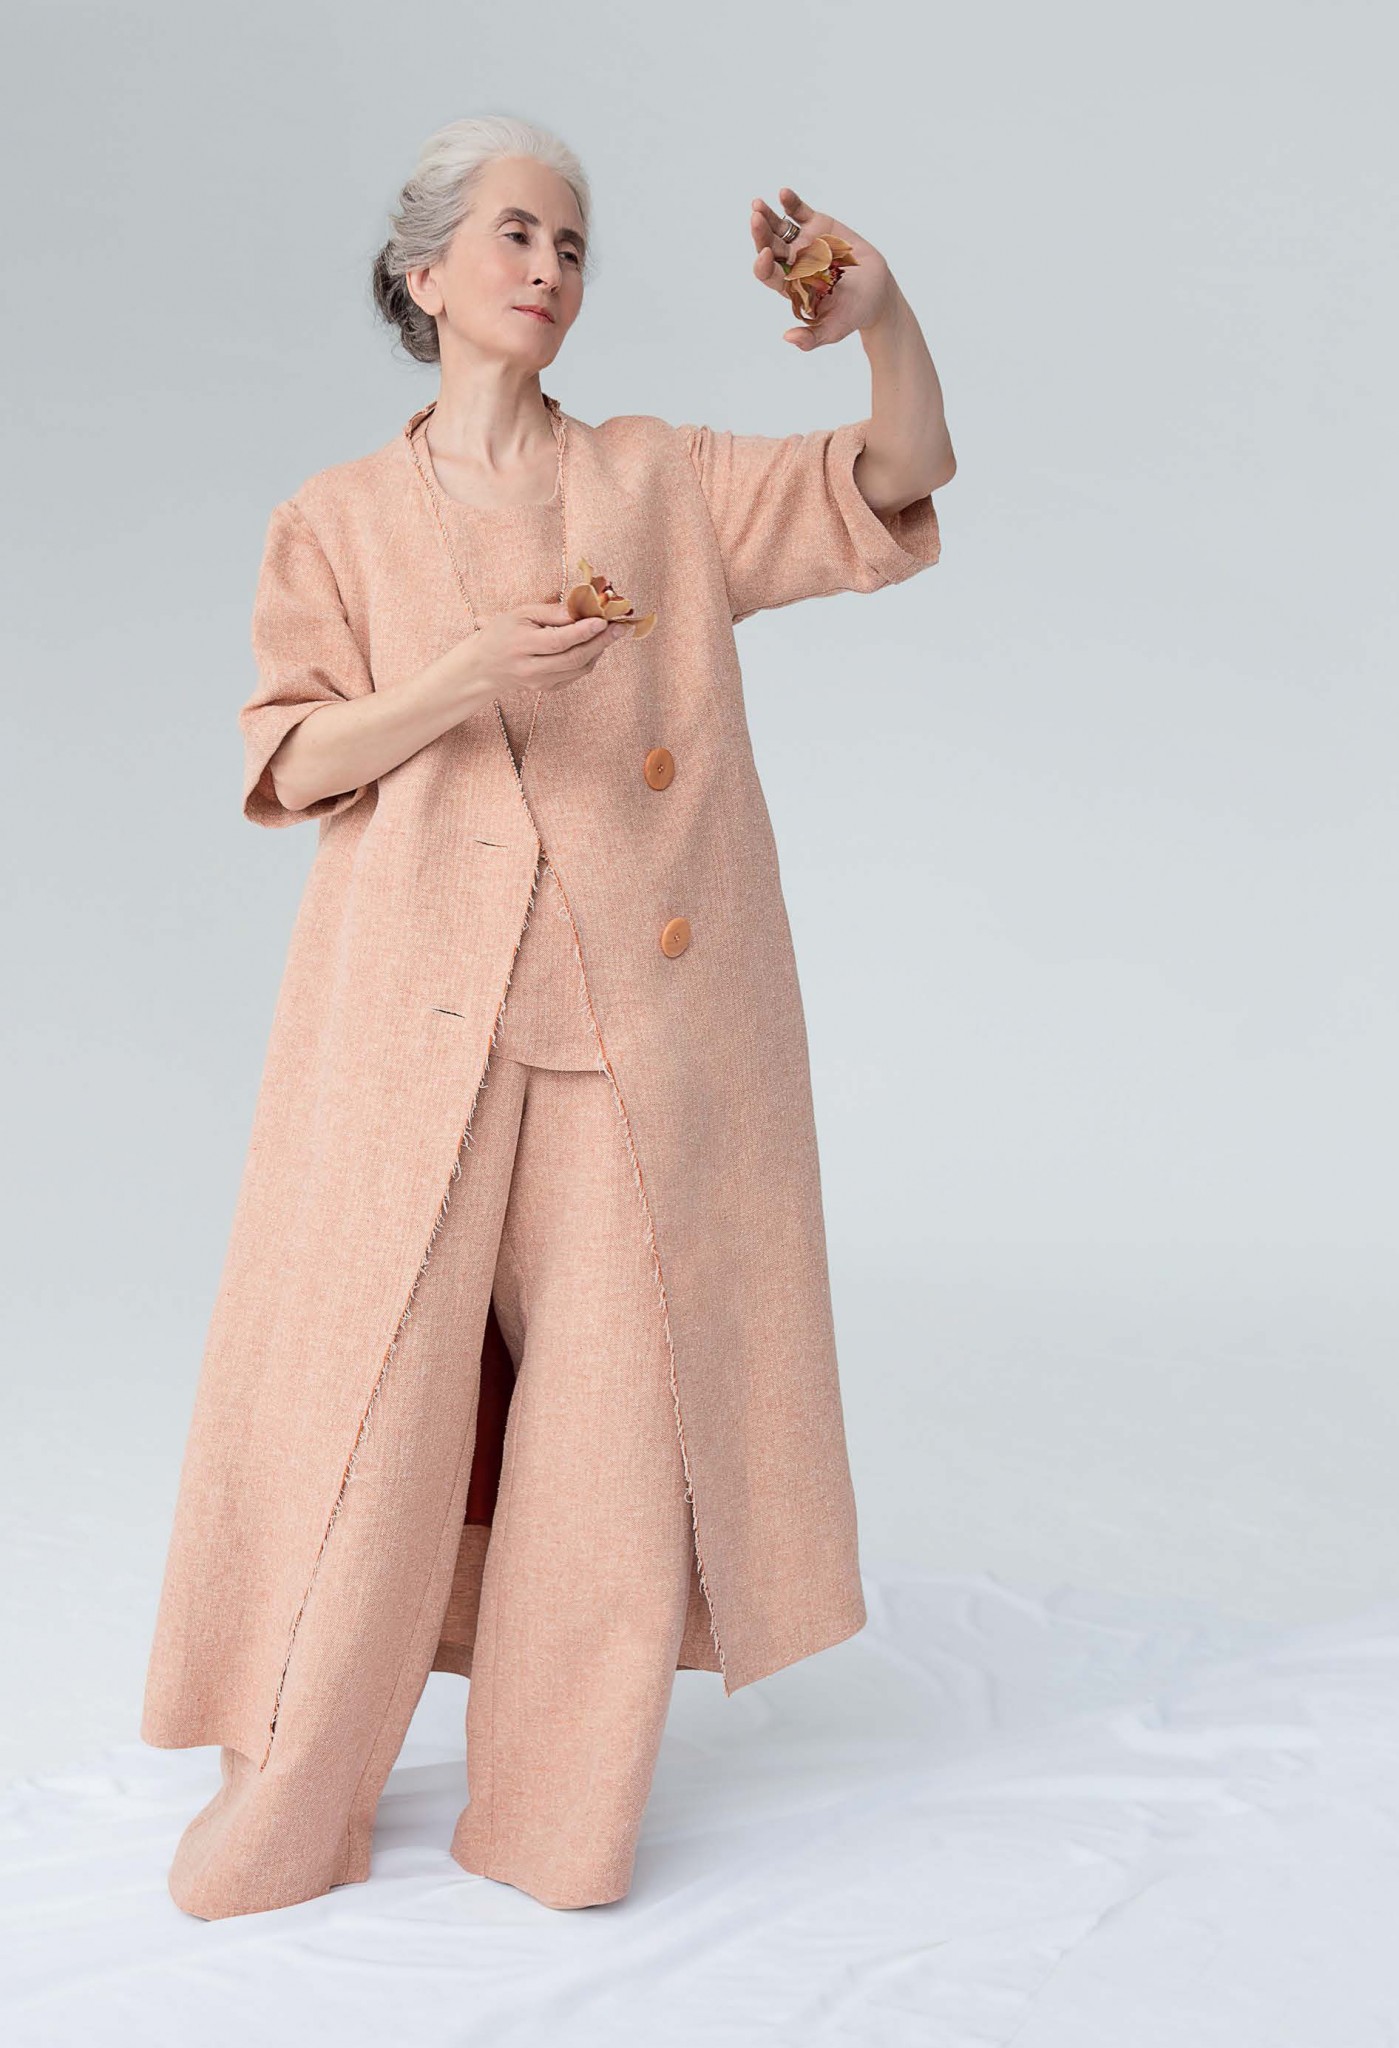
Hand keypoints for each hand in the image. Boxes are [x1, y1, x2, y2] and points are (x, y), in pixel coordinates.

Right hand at [461, 602, 630, 709]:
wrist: (485, 666)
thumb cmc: (503, 632)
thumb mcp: (521, 613)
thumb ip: (551, 612)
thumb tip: (581, 608)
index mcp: (521, 646)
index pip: (558, 641)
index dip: (583, 631)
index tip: (603, 620)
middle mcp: (531, 669)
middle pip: (573, 659)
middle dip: (600, 642)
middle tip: (619, 627)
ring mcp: (540, 683)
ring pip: (578, 669)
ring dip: (598, 651)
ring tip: (611, 633)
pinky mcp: (547, 690)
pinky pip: (575, 675)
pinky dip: (589, 659)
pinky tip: (595, 645)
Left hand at [750, 187, 894, 348]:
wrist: (877, 292)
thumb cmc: (853, 313)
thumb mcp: (834, 329)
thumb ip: (811, 338)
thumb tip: (788, 338)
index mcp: (791, 286)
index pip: (770, 275)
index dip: (764, 265)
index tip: (764, 255)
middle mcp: (792, 262)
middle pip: (769, 247)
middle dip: (761, 234)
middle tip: (755, 219)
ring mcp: (803, 242)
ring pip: (779, 228)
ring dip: (767, 216)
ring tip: (757, 205)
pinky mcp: (818, 225)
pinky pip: (799, 212)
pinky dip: (791, 202)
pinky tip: (783, 193)